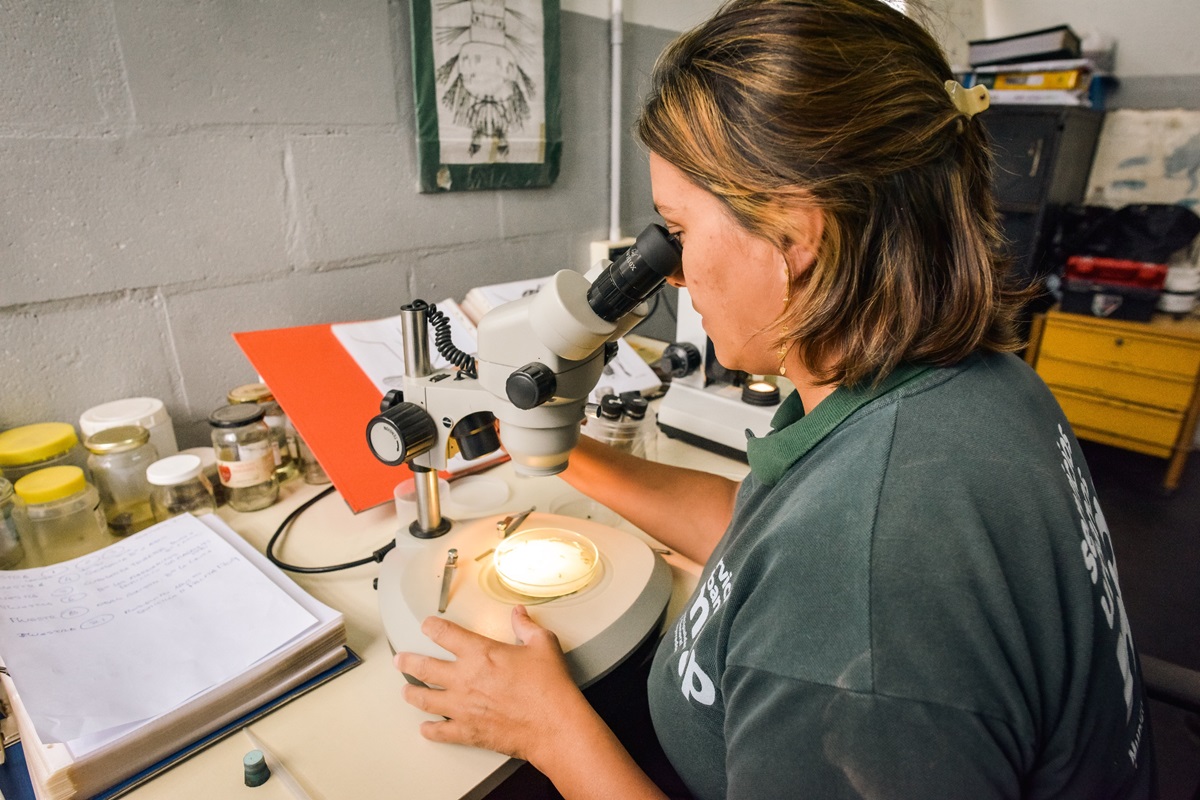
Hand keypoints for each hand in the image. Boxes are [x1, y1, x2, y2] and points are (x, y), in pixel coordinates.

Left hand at [395, 605, 587, 762]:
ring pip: (425, 699)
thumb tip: (520, 614)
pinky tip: (426, 729)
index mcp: (480, 653)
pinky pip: (441, 731)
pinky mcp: (468, 731)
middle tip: (401, 660)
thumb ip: (526, 627)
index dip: (432, 627)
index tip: (427, 626)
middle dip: (408, 662)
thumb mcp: (543, 645)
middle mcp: (464, 679)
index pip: (445, 634)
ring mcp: (462, 707)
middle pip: (424, 667)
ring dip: (412, 694)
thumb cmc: (549, 688)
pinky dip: (430, 730)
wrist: (553, 725)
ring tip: (405, 692)